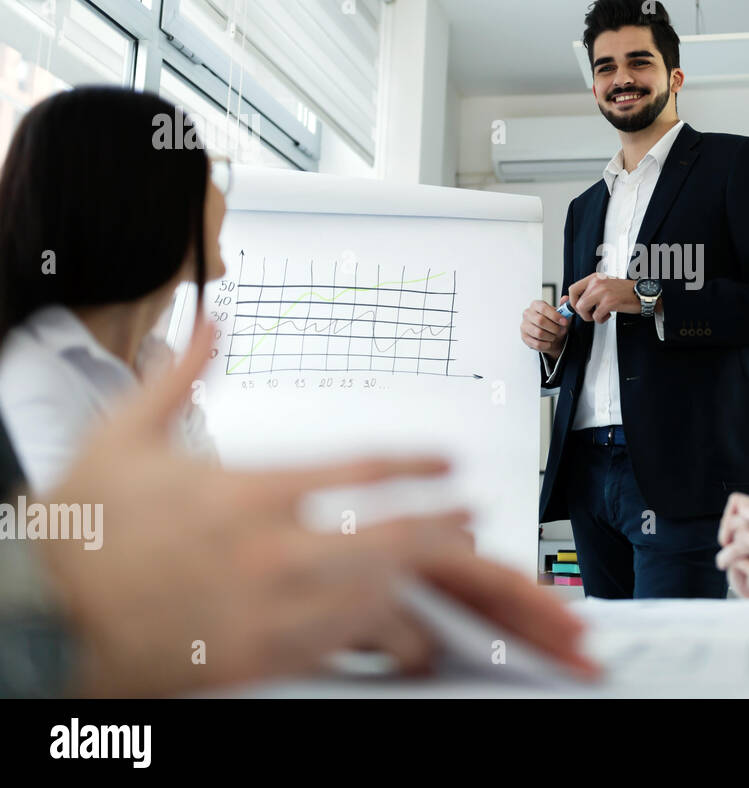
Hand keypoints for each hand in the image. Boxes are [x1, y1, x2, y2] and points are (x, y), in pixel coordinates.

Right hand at [35, 321, 600, 694]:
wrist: (37, 614)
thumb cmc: (83, 527)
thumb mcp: (121, 432)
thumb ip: (180, 374)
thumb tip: (210, 321)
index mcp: (245, 492)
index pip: (360, 470)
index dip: (418, 463)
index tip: (448, 460)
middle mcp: (265, 553)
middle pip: (387, 538)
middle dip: (441, 525)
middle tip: (471, 513)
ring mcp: (264, 612)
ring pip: (373, 597)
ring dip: (419, 579)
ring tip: (448, 565)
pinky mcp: (254, 660)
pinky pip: (337, 649)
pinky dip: (376, 633)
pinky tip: (398, 623)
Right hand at [520, 299, 569, 357]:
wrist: (550, 336)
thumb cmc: (554, 323)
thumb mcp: (562, 315)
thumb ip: (564, 306)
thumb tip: (565, 298)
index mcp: (536, 305)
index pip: (544, 308)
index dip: (555, 316)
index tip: (564, 322)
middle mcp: (528, 314)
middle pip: (540, 321)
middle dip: (554, 328)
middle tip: (561, 331)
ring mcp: (524, 326)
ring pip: (539, 333)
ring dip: (551, 336)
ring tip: (555, 336)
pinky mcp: (524, 337)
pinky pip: (536, 343)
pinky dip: (546, 344)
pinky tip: (549, 342)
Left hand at [567, 272, 641, 323]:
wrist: (642, 293)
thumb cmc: (625, 291)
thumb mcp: (606, 285)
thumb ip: (592, 291)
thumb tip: (578, 302)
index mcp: (595, 278)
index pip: (573, 289)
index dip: (572, 302)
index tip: (577, 308)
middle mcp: (597, 283)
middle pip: (576, 302)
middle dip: (582, 313)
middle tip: (591, 314)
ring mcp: (603, 292)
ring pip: (583, 309)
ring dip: (590, 317)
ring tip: (600, 315)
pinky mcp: (609, 302)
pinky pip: (596, 316)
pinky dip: (601, 319)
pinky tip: (608, 315)